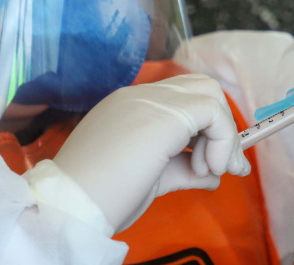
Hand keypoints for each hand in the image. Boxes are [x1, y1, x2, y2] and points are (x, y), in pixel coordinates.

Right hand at [54, 74, 249, 232]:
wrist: (71, 205)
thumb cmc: (101, 199)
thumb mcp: (150, 180)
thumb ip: (182, 170)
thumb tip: (213, 175)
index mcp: (130, 108)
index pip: (181, 99)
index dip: (205, 128)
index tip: (214, 164)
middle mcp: (140, 96)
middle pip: (200, 87)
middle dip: (219, 125)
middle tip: (218, 165)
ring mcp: (151, 100)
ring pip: (210, 93)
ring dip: (222, 134)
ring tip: (209, 170)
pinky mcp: (165, 113)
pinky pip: (213, 111)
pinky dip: (222, 140)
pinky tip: (207, 168)